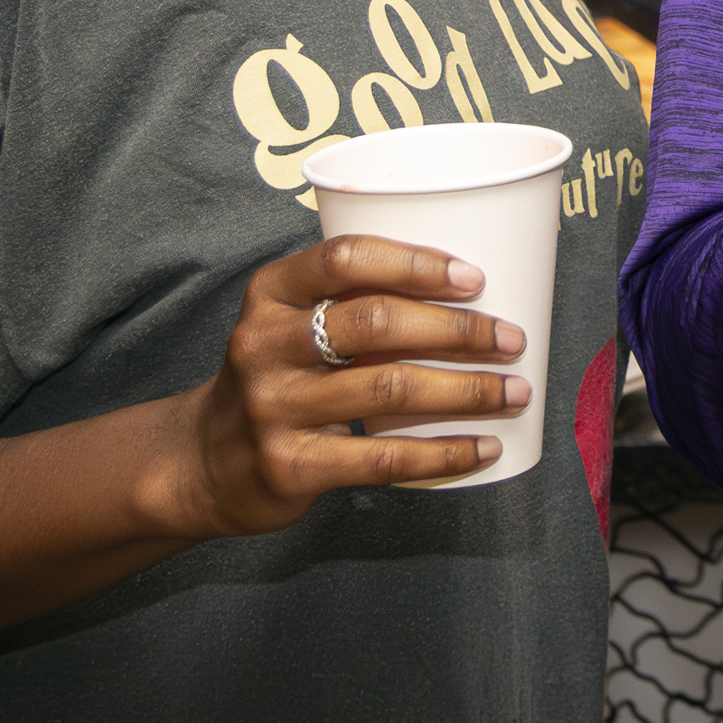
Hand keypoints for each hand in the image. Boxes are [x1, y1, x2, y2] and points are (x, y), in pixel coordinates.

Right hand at [172, 236, 531, 534]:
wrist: (206, 462)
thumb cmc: (279, 377)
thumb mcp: (293, 323)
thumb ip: (355, 300)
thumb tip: (474, 290)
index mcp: (270, 293)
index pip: (345, 257)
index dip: (415, 263)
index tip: (474, 278)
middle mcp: (264, 344)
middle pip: (376, 323)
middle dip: (458, 329)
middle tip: (511, 338)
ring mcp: (273, 407)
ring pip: (389, 389)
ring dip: (467, 391)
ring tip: (515, 391)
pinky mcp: (290, 465)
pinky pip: (383, 458)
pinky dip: (443, 453)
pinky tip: (484, 448)